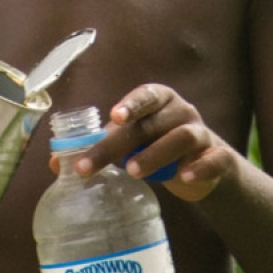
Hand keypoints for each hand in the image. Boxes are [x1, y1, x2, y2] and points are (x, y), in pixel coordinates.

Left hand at [61, 84, 235, 202]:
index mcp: (160, 101)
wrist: (206, 166)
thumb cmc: (159, 146)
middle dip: (122, 143)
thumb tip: (54, 162)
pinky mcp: (218, 157)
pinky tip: (183, 178)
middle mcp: (182, 112)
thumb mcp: (131, 144)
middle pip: (152, 123)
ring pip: (182, 137)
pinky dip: (199, 167)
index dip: (131, 103)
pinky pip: (212, 159)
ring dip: (156, 153)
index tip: (114, 116)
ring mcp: (202, 133)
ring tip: (132, 171)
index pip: (146, 95)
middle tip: (95, 164)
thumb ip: (100, 147)